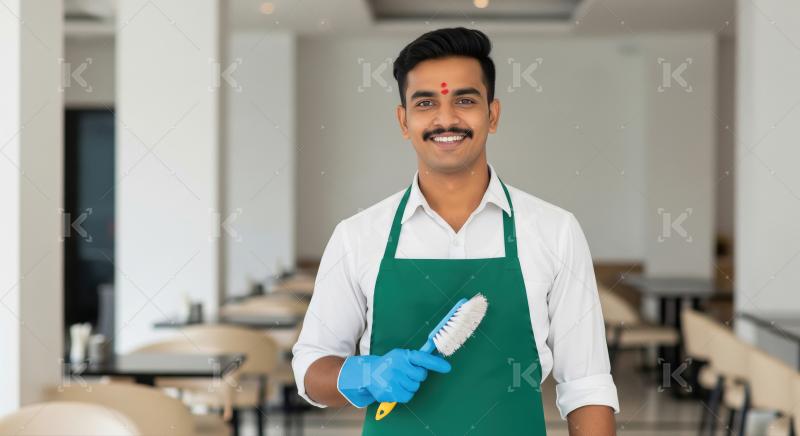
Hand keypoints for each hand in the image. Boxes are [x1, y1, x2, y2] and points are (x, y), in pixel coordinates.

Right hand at [337, 348, 451, 406]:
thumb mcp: (400, 356)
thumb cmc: (389, 364)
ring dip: (410, 385)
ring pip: (415, 386)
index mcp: (402, 355)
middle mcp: (398, 366)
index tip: (448, 368)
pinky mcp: (391, 392)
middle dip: (417, 376)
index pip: (422, 358)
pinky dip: (405, 394)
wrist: (368, 374)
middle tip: (407, 373)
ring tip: (399, 380)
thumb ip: (417, 357)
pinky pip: (409, 396)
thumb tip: (438, 354)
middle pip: (421, 375)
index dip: (436, 363)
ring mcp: (393, 380)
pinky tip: (397, 388)